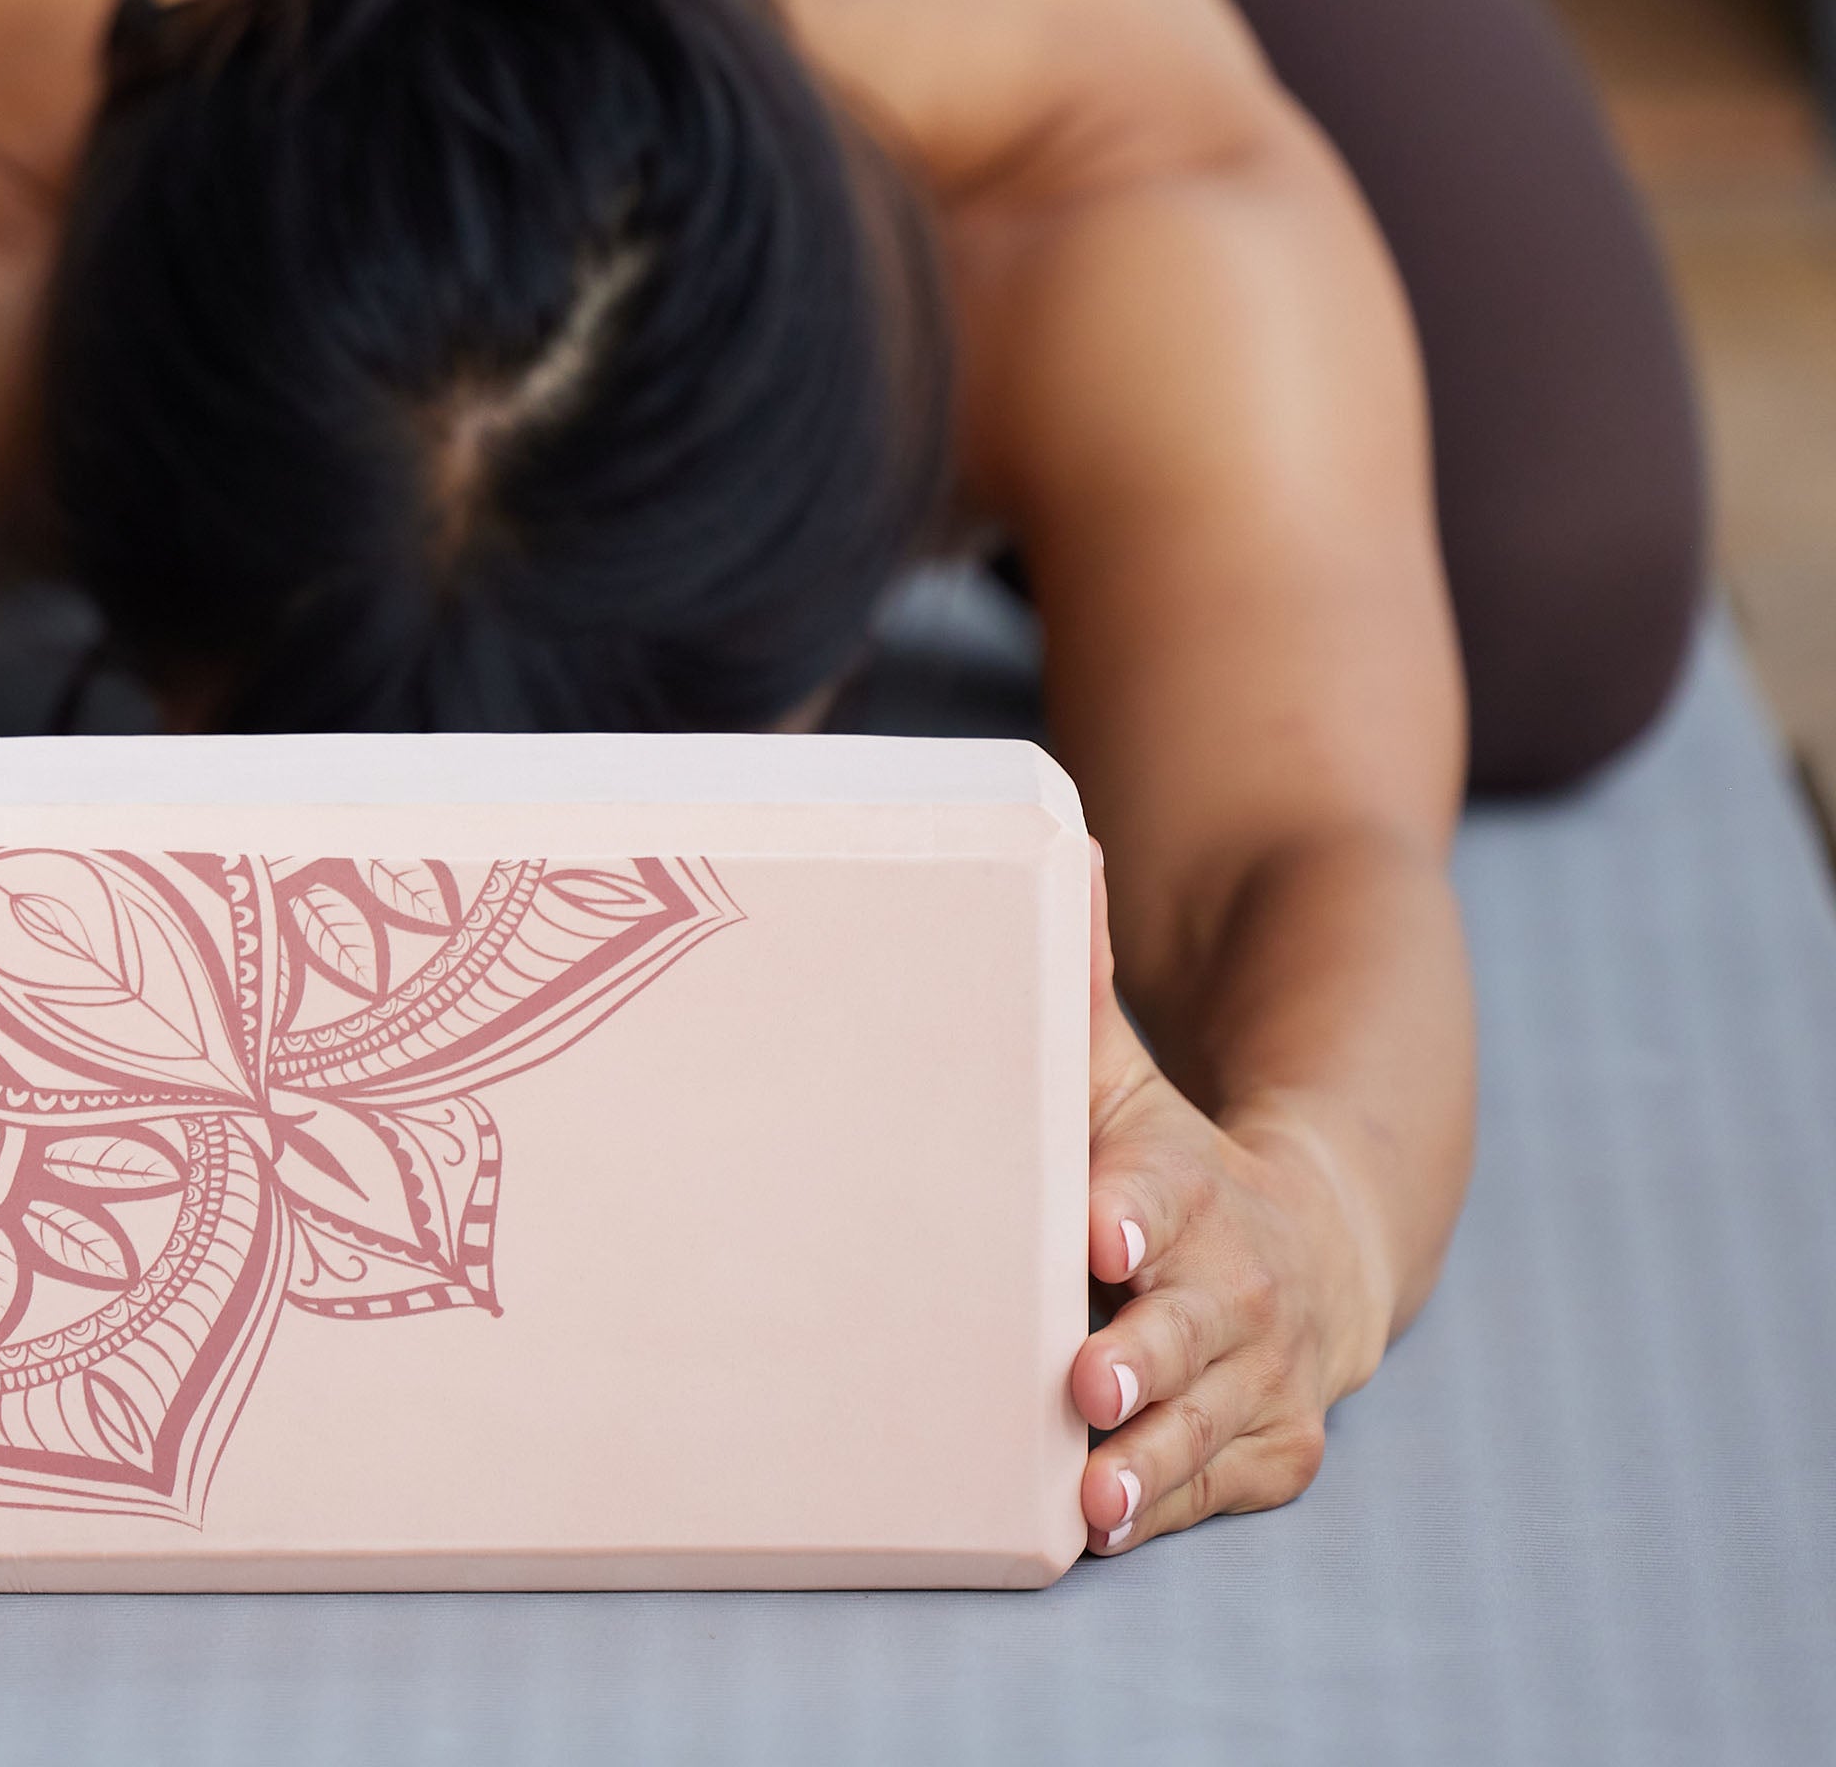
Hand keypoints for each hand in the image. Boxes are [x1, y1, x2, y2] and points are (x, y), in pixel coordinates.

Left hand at [1071, 850, 1392, 1555]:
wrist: (1319, 1252)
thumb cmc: (1170, 1164)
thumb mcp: (1124, 1080)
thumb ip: (1077, 987)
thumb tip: (1055, 847)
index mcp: (1190, 1189)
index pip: (1162, 1193)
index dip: (1132, 1209)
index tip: (1098, 1229)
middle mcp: (1234, 1287)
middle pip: (1188, 1326)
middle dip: (1142, 1354)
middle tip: (1086, 1378)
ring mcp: (1259, 1376)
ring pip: (1202, 1423)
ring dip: (1148, 1457)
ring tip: (1092, 1489)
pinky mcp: (1268, 1451)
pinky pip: (1214, 1486)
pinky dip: (1167, 1508)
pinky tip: (1107, 1527)